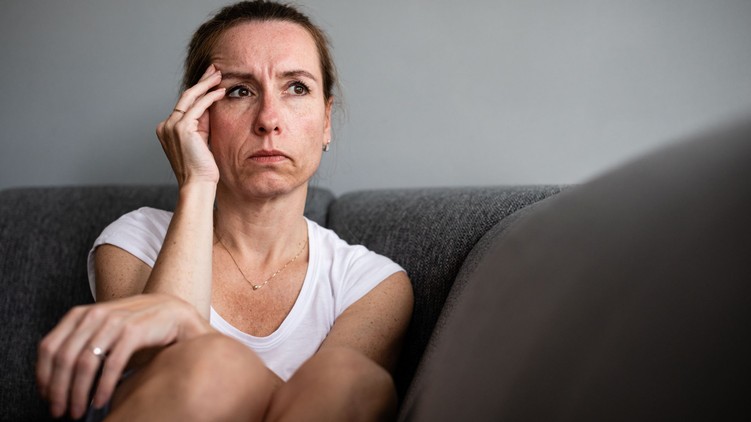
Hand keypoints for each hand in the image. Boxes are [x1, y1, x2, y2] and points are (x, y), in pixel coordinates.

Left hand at [36, 293, 210, 418]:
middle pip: (64, 358)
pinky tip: (101, 401)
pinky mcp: (134, 331)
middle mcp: (94, 315)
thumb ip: (82, 345)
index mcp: (81, 314)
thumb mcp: (104, 331)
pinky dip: (103, 387)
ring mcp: (114, 322)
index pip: (48, 347)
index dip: (43, 376)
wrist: (174, 313)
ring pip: (84, 363)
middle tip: (60, 411)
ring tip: (78, 411)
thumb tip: (58, 381)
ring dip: (78, 393)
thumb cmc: (138, 327)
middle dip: (59, 390)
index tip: (47, 397)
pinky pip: (111, 364)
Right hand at [156, 64, 225, 185]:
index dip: (198, 90)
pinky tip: (221, 91)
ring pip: (191, 98)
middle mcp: (165, 126)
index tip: (211, 80)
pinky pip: (198, 107)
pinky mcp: (181, 128)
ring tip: (220, 75)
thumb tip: (211, 105)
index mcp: (167, 129)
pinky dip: (210, 97)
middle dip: (202, 81)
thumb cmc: (202, 168)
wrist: (197, 185)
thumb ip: (202, 124)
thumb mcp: (201, 141)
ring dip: (207, 84)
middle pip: (186, 96)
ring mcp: (171, 126)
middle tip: (215, 68)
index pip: (184, 104)